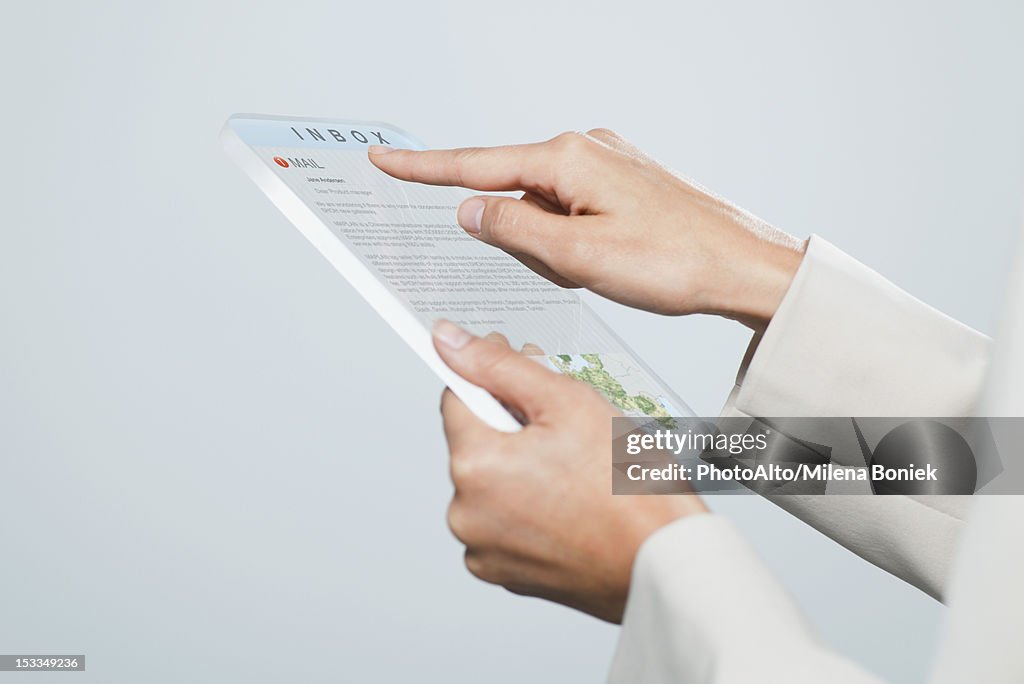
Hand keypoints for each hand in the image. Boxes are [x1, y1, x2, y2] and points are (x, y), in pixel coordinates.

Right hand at [370, 130, 804, 328]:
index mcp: (568, 160)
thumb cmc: (675, 262)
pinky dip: (573, 240)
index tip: (386, 161)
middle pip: (514, 192)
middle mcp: (586, 150)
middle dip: (518, 237)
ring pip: (546, 208)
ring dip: (552, 246)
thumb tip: (470, 211)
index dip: (425, 169)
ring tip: (604, 270)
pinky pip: (573, 211)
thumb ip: (515, 232)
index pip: (476, 165)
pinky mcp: (624, 184)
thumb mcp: (580, 258)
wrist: (746, 265)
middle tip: (565, 271)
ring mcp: (608, 165)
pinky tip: (609, 262)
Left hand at [432, 320, 705, 622]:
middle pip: (478, 442)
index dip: (495, 378)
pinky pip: (504, 522)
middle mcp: (465, 513)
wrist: (664, 563)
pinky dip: (528, 507)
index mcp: (474, 466)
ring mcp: (484, 549)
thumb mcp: (567, 402)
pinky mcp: (504, 574)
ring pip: (492, 483)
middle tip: (569, 426)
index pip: (458, 397)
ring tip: (577, 471)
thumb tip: (447, 339)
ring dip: (522, 467)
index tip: (526, 374)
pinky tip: (569, 504)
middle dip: (515, 425)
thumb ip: (500, 366)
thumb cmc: (628, 488)